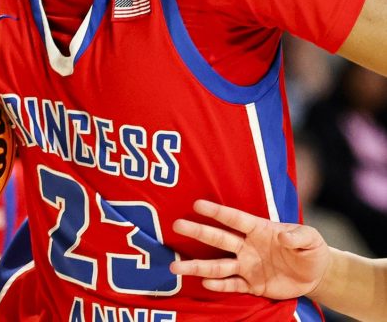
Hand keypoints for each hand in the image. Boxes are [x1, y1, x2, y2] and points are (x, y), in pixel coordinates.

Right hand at [170, 200, 330, 299]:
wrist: (315, 274)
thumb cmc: (310, 249)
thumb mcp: (311, 239)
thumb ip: (298, 236)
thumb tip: (285, 237)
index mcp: (258, 229)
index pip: (234, 219)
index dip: (217, 212)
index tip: (197, 205)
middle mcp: (247, 246)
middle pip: (219, 239)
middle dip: (198, 232)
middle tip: (177, 225)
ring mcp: (247, 265)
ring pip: (218, 265)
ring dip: (198, 266)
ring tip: (175, 268)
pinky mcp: (252, 284)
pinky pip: (232, 285)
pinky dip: (219, 285)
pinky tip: (205, 283)